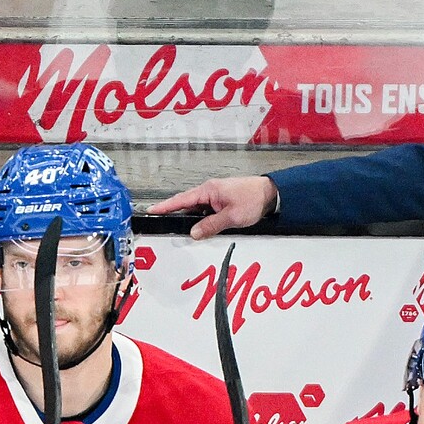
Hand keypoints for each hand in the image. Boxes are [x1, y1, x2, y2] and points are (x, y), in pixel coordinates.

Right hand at [146, 176, 278, 239]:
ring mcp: (215, 195)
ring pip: (197, 209)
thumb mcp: (232, 217)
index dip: (165, 206)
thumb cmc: (253, 200)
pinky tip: (201, 227)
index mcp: (208, 190)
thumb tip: (193, 233)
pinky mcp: (222, 200)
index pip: (181, 200)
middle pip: (187, 204)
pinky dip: (202, 218)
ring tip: (182, 230)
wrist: (272, 193)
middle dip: (175, 214)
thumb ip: (211, 225)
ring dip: (191, 218)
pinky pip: (206, 210)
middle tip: (162, 224)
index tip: (151, 210)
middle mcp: (209, 191)